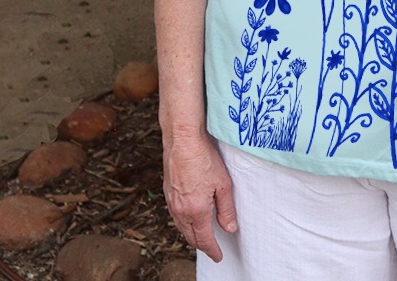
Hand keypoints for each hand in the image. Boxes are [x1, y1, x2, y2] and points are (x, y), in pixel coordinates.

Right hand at [162, 132, 236, 262]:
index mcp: (197, 211)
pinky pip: (175, 215)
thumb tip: (229, 228)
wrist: (182, 140)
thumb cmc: (204, 158)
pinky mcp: (167, 192)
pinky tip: (188, 218)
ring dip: (191, 235)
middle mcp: (181, 210)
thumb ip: (226, 209)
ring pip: (181, 227)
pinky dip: (183, 223)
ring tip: (200, 236)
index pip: (204, 239)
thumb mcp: (223, 184)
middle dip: (201, 245)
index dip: (212, 250)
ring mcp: (172, 202)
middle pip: (191, 237)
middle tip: (211, 249)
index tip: (218, 256)